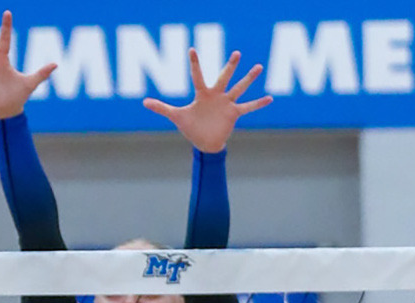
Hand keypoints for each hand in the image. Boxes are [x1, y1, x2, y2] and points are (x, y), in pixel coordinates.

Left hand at [142, 49, 271, 153]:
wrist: (204, 142)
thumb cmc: (191, 127)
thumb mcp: (176, 116)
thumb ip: (162, 108)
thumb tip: (144, 102)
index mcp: (202, 94)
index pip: (197, 76)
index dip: (194, 64)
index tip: (191, 49)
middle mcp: (216, 95)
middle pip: (224, 78)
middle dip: (230, 67)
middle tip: (236, 53)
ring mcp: (226, 103)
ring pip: (239, 88)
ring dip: (248, 79)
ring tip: (258, 67)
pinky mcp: (233, 113)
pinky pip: (248, 107)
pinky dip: (258, 104)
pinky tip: (270, 98)